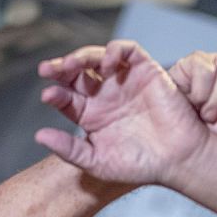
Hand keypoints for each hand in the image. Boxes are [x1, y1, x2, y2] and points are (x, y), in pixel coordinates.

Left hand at [35, 41, 211, 185]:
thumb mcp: (97, 162)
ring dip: (81, 56)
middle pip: (76, 73)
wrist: (177, 160)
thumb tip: (39, 136)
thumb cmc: (140, 165)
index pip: (65, 97)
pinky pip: (126, 51)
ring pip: (96, 57)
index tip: (48, 96)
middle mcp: (104, 95)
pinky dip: (113, 51)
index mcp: (90, 114)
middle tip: (47, 70)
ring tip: (70, 64)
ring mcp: (123, 81)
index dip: (55, 94)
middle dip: (60, 68)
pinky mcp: (145, 71)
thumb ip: (69, 150)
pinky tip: (105, 66)